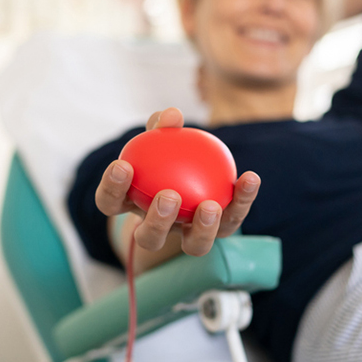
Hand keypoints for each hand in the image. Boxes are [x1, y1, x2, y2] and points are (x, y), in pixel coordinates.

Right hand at [95, 107, 260, 256]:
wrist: (195, 175)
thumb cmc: (167, 153)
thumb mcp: (161, 137)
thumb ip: (161, 127)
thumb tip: (171, 115)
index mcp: (133, 205)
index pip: (111, 204)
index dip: (111, 189)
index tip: (122, 165)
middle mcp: (158, 228)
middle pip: (150, 238)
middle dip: (157, 222)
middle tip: (169, 196)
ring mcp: (189, 235)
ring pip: (194, 246)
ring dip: (202, 228)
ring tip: (209, 204)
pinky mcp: (220, 233)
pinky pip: (232, 219)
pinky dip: (242, 199)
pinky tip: (250, 177)